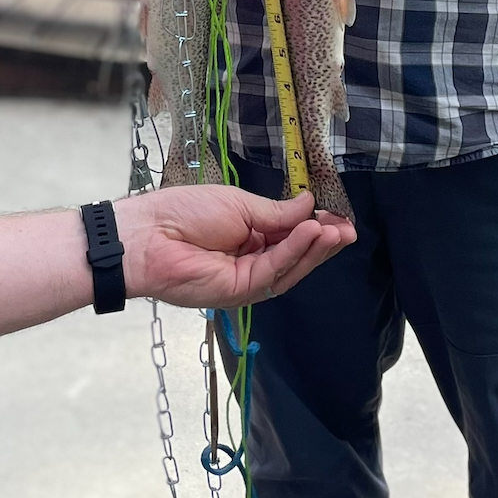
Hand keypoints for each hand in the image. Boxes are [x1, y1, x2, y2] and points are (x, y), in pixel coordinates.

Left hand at [121, 186, 353, 306]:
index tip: (338, 216)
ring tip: (336, 229)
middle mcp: (252, 261)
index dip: (315, 227)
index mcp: (249, 237)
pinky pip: (274, 271)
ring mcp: (247, 280)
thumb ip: (277, 213)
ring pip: (290, 267)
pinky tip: (312, 233)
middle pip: (296, 256)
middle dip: (323, 242)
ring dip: (315, 248)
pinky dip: (295, 252)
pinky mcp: (241, 292)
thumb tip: (310, 204)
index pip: (290, 236)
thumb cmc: (185, 211)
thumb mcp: (239, 204)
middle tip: (348, 227)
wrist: (148, 233)